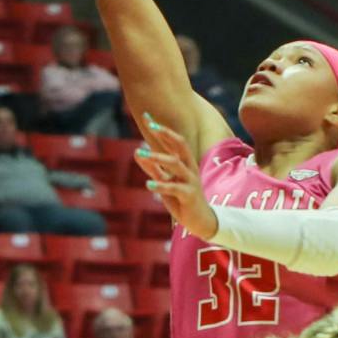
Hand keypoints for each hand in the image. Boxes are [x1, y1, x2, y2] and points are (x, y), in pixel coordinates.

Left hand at [136, 115, 217, 237]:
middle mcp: (190, 168)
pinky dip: (161, 185)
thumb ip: (153, 168)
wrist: (201, 222)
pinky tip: (147, 184)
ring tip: (140, 152)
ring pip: (176, 164)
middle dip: (166, 134)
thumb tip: (137, 152)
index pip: (174, 141)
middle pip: (180, 145)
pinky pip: (174, 188)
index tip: (147, 116)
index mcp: (185, 163)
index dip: (161, 129)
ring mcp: (191, 181)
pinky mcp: (189, 196)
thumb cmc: (181, 200)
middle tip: (151, 126)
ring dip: (157, 157)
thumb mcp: (165, 182)